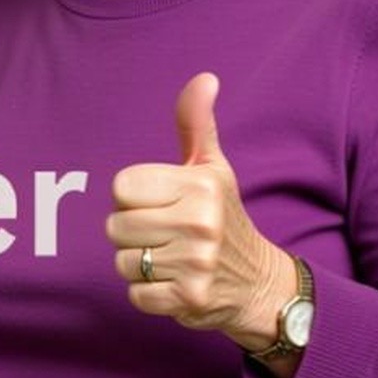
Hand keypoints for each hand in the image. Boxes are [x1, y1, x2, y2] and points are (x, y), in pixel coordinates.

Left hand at [106, 73, 292, 344]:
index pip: (122, 186)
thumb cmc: (223, 217)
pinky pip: (135, 295)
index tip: (161, 203)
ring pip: (124, 261)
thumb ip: (196, 124)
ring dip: (140, 264)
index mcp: (200, 186)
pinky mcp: (189, 299)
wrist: (260, 284)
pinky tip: (174, 283)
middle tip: (166, 234)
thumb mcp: (212, 168)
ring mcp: (196, 263)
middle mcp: (200, 223)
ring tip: (171, 258)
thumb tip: (204, 78)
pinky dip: (149, 294)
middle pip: (116, 225)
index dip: (134, 197)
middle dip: (134, 232)